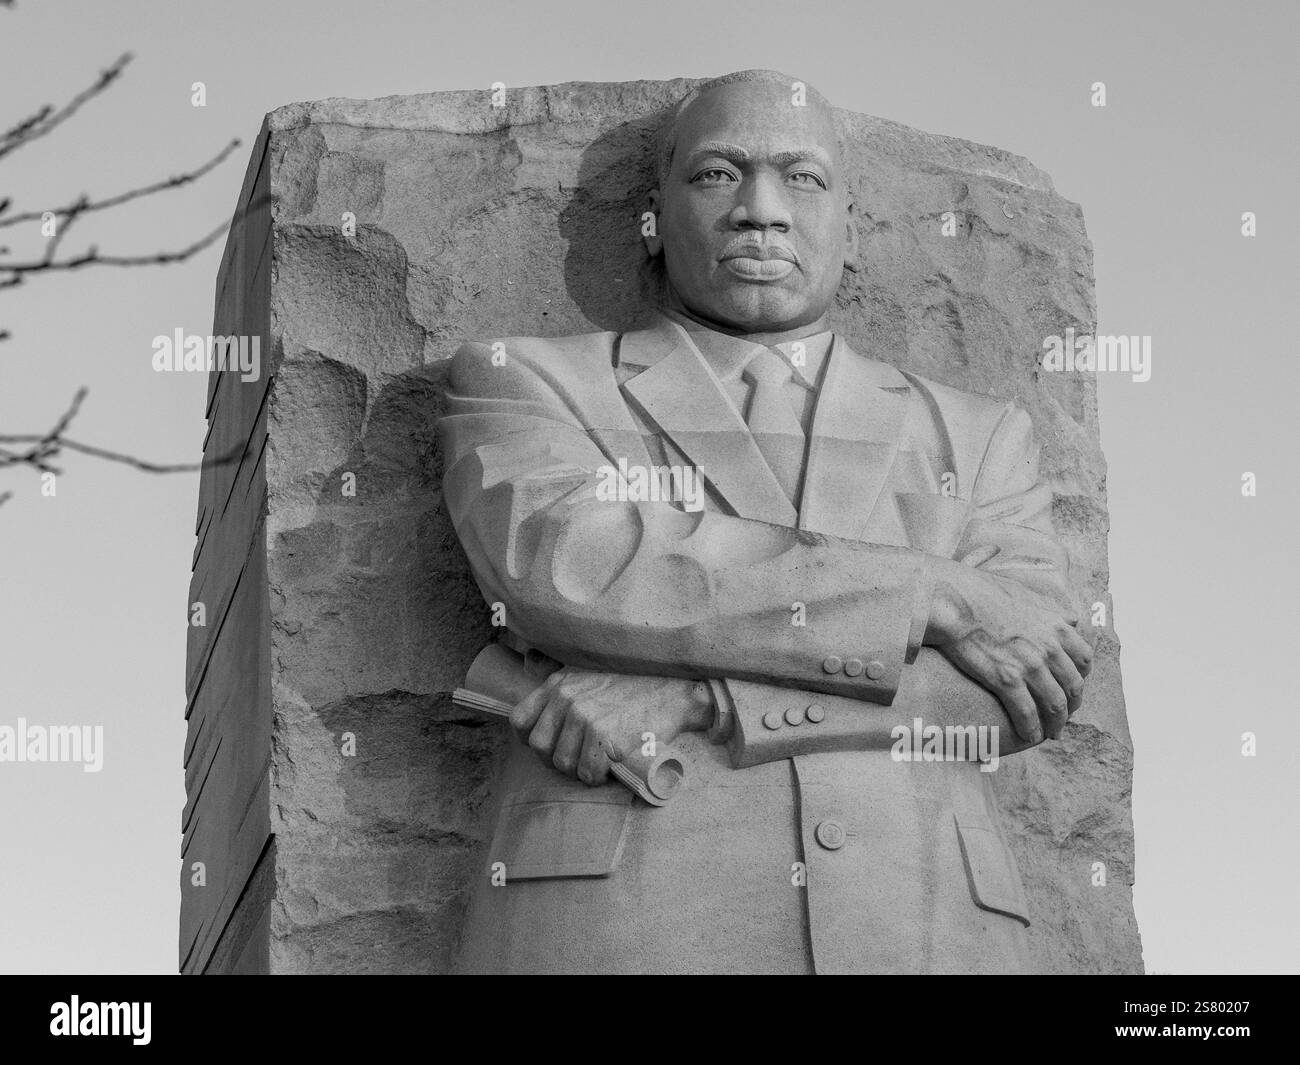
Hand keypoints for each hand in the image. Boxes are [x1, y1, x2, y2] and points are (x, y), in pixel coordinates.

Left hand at [510, 669, 712, 784]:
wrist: (674, 690)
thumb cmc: (633, 683)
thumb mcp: (587, 669)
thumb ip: (556, 670)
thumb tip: (527, 658)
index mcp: (559, 683)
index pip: (520, 721)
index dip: (530, 739)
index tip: (550, 746)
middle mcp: (567, 698)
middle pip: (540, 748)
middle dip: (557, 760)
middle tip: (581, 758)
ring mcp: (586, 717)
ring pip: (563, 764)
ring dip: (579, 770)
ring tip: (599, 761)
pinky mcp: (605, 737)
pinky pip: (588, 773)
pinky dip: (598, 777)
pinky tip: (609, 767)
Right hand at [924, 560, 1091, 742]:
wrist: (954, 601)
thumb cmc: (984, 593)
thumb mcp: (1029, 595)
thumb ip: (1053, 610)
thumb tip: (1072, 619)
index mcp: (1057, 627)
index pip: (1084, 660)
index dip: (1081, 679)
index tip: (1072, 689)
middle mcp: (1050, 648)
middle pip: (1073, 687)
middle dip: (1071, 707)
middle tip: (1063, 718)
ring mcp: (1030, 665)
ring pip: (1054, 705)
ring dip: (1055, 724)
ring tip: (1049, 734)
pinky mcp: (1006, 680)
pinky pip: (1026, 713)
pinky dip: (1031, 729)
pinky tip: (1029, 736)